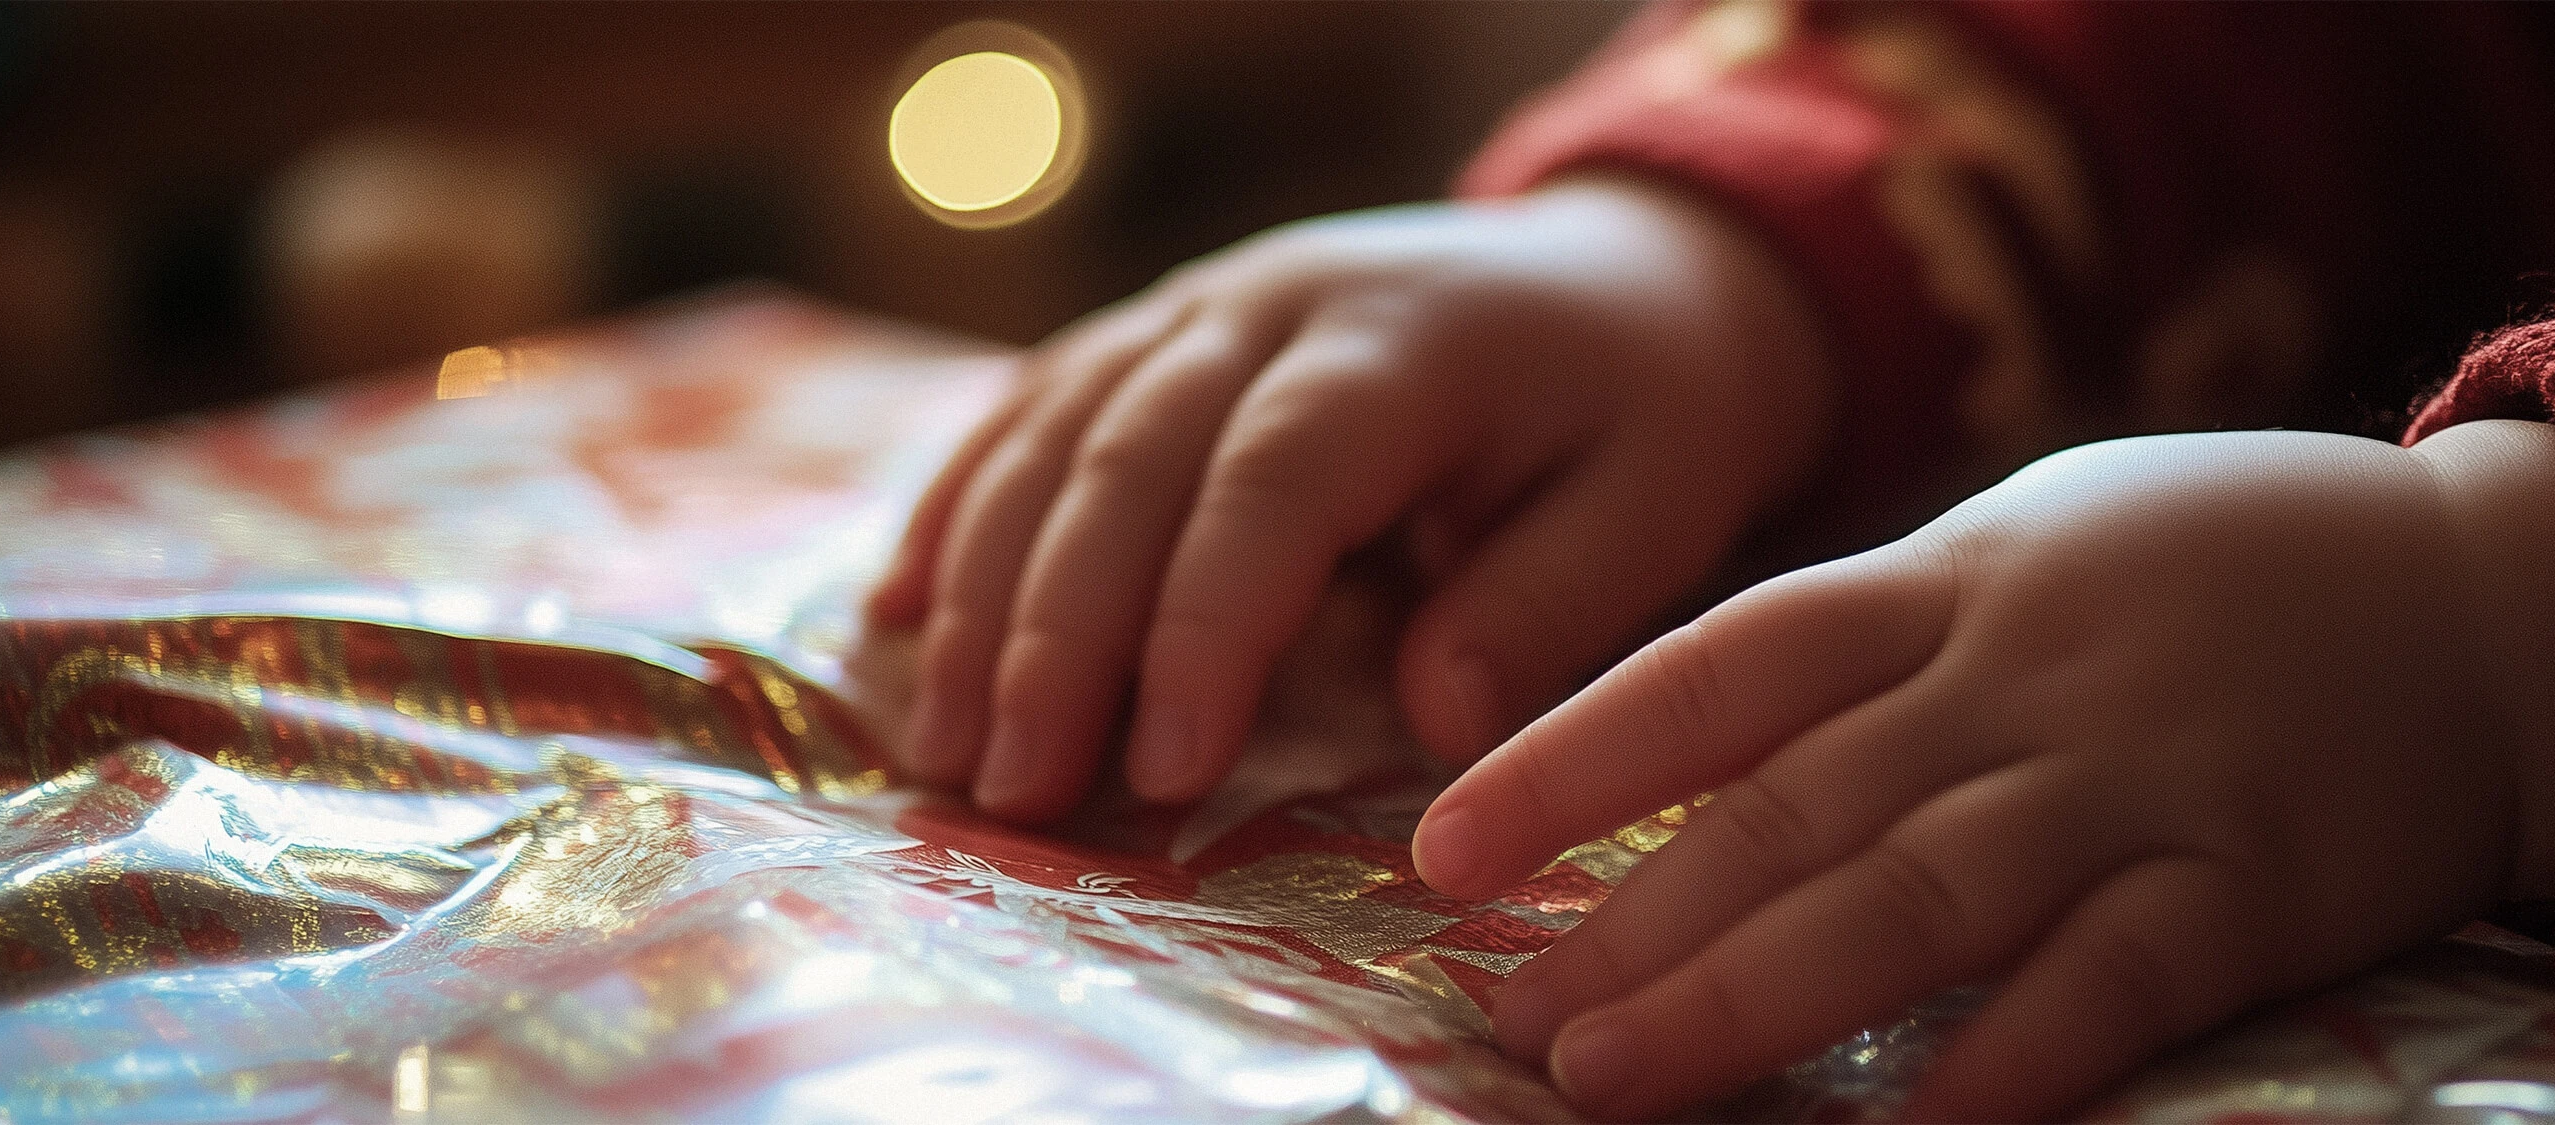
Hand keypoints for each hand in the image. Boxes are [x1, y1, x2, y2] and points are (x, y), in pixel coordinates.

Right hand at [867, 177, 1833, 821]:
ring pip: (1050, 438)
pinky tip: (897, 620)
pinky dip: (955, 514)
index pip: (1272, 484)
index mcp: (1401, 344)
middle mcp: (1270, 304)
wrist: (1621, 269)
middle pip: (1126, 462)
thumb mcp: (1657, 501)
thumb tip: (1431, 724)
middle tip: (1011, 790)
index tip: (1165, 771)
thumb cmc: (1642, 406)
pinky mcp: (1149, 332)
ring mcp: (1194, 306)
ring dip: (981, 595)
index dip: (1204, 626)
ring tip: (947, 751)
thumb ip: (1549, 605)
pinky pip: (1025, 412)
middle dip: (1054, 636)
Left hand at [1413, 422, 2554, 1119]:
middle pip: (1790, 805)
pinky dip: (2015, 1049)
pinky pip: (2115, 977)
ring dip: (1751, 993)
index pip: (1720, 667)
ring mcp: (2134, 780)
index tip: (1444, 849)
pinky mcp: (2253, 884)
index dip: (1572, 758)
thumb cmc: (2204, 574)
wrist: (2481, 590)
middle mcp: (2016, 676)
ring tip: (1611, 1073)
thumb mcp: (2023, 548)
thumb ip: (1868, 644)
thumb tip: (1674, 762)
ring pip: (1914, 893)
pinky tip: (1919, 1120)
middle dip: (1634, 921)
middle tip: (1512, 1017)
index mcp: (1944, 579)